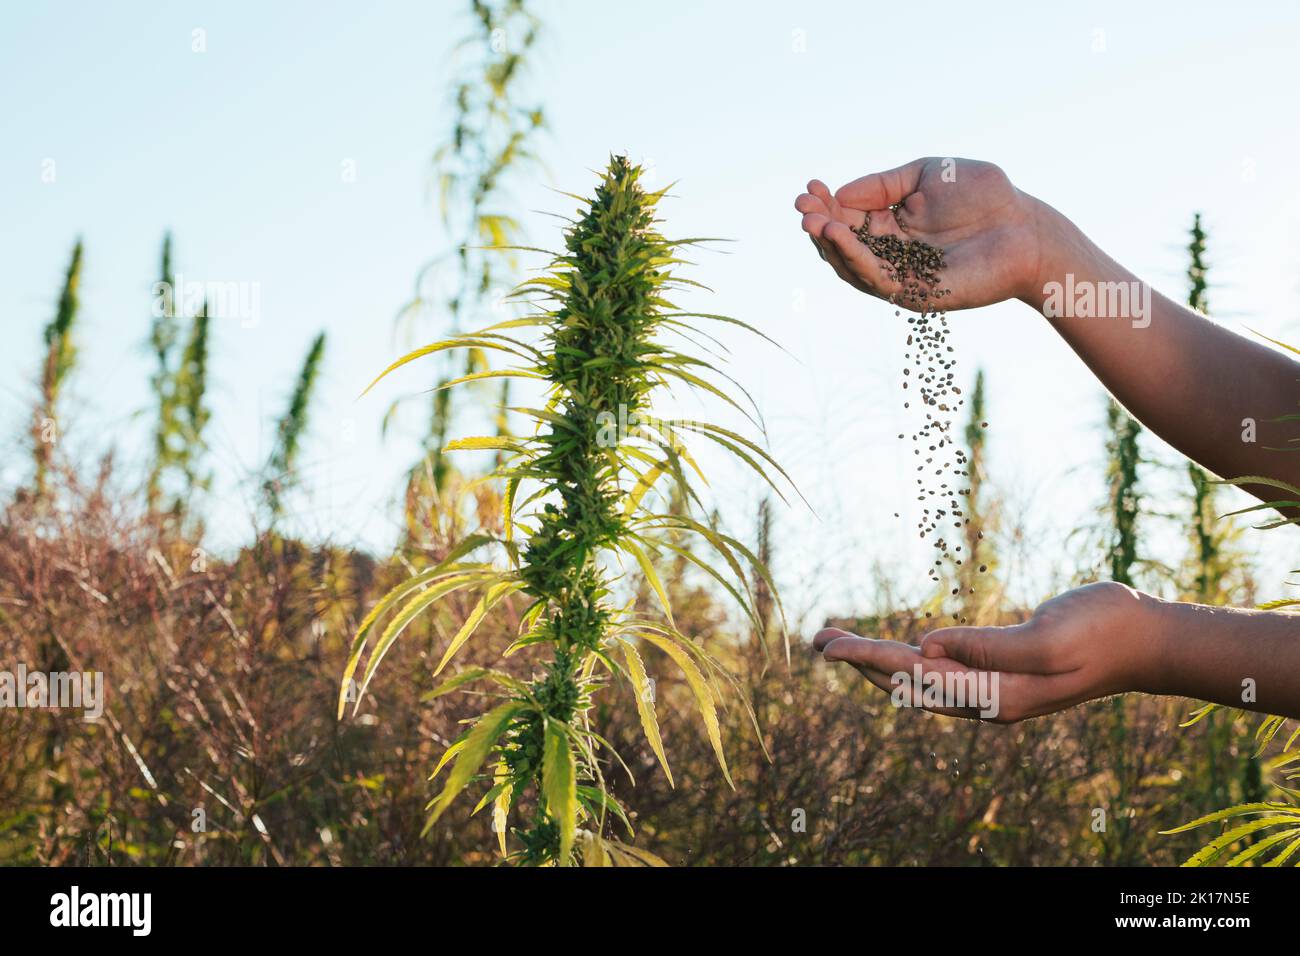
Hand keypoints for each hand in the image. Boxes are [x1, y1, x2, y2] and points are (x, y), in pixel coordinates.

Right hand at [794, 157, 1048, 311]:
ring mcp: (900, 275)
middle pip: (842, 243)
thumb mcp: (927, 175)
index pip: (849, 216)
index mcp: (893, 224)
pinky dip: (853, 257)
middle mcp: (891, 252)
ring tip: (814, 221)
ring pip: (851, 264)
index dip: (826, 203)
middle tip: (802, 205)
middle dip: (819, 223)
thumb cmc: (985, 196)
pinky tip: (839, 235)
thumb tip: (842, 195)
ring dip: (828, 243)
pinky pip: (875, 277)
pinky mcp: (913, 293)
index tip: (810, 186)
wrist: (1025, 229)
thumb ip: (884, 184)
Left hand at [813, 582, 1160, 722]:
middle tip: (817, 638)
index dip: (868, 657)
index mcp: (997, 695)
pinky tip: (894, 652)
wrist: (1147, 640)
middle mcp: (989, 699)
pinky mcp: (1003, 673)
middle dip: (859, 660)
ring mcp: (995, 689)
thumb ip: (988, 649)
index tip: (828, 645)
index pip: (914, 675)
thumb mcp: (1048, 637)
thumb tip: (928, 648)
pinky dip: (908, 658)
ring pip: (919, 678)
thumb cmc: (1104, 631)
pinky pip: (942, 672)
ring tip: (839, 642)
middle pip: (907, 681)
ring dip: (877, 659)